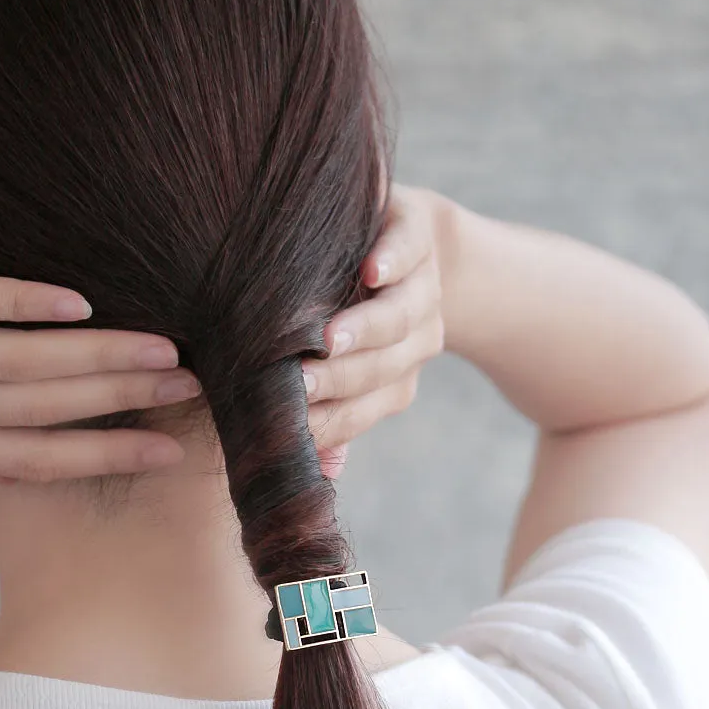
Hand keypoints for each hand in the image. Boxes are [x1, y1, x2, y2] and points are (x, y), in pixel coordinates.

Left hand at [0, 223, 199, 487]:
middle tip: (189, 386)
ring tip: (159, 346)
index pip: (30, 462)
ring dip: (93, 357)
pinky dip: (22, 304)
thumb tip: (26, 482)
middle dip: (119, 402)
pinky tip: (75, 301)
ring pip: (9, 364)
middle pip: (33, 412)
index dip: (103, 458)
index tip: (170, 452)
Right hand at [306, 184, 445, 477]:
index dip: (327, 420)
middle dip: (340, 378)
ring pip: (399, 317)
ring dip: (365, 328)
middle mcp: (416, 340)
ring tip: (329, 337)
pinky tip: (371, 271)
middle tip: (298, 382)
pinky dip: (392, 262)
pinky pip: (408, 253)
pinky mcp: (417, 236)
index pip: (362, 410)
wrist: (417, 238)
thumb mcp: (346, 358)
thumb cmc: (356, 306)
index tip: (286, 425)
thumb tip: (318, 472)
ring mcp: (421, 288)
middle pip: (383, 368)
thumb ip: (331, 407)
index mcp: (397, 377)